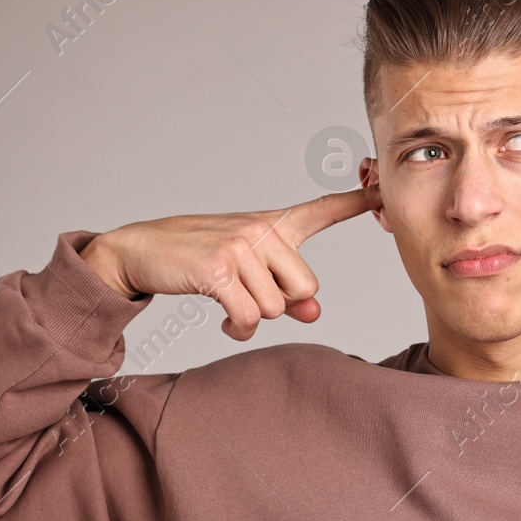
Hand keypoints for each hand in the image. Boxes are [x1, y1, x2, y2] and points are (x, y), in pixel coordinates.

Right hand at [79, 186, 382, 339]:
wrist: (138, 250)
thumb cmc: (197, 259)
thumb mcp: (247, 271)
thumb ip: (286, 290)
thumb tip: (316, 315)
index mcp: (272, 224)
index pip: (322, 210)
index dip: (357, 202)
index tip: (382, 191)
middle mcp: (261, 229)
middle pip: (305, 289)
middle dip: (281, 305)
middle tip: (249, 295)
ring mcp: (240, 247)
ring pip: (277, 308)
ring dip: (253, 319)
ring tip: (231, 306)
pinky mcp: (218, 269)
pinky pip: (250, 318)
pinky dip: (238, 329)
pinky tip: (225, 322)